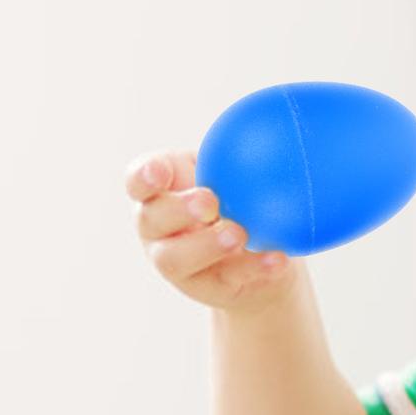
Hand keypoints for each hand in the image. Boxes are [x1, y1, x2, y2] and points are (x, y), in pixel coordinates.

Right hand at [125, 149, 299, 313]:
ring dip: (205, 245)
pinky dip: (254, 268)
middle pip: (151, 219)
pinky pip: (227, 279)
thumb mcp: (235, 173)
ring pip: (175, 259)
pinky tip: (277, 259)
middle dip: (177, 210)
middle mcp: (158, 229)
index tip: (160, 172)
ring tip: (239, 235)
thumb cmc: (239, 200)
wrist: (266, 255)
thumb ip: (235, 156)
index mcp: (161, 192)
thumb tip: (268, 126)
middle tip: (209, 201)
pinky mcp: (207, 288)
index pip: (138, 180)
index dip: (143, 176)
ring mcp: (178, 262)